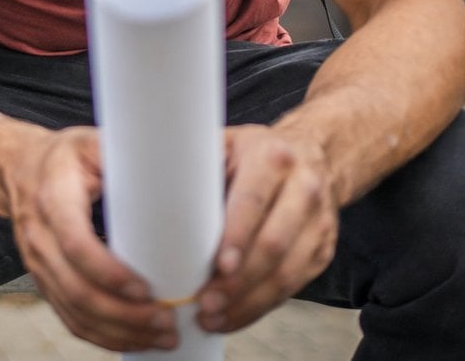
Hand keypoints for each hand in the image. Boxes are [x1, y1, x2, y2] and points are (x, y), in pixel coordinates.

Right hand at [5, 127, 176, 352]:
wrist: (20, 169)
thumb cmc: (65, 156)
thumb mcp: (93, 142)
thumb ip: (128, 158)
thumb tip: (180, 172)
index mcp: (52, 195)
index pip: (74, 243)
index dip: (108, 272)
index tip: (146, 288)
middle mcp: (39, 234)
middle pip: (75, 288)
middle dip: (123, 314)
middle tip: (166, 321)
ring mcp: (37, 262)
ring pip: (73, 310)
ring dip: (118, 331)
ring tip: (161, 336)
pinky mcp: (44, 280)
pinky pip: (69, 317)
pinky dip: (102, 336)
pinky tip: (133, 340)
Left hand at [196, 124, 339, 332]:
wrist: (312, 157)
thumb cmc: (252, 155)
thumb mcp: (223, 145)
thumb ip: (193, 168)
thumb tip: (142, 193)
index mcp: (272, 159)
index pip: (254, 202)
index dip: (236, 237)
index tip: (217, 266)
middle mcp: (303, 189)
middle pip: (273, 244)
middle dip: (238, 281)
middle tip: (206, 303)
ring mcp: (318, 223)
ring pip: (287, 272)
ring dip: (248, 302)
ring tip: (214, 317)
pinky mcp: (322, 251)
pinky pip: (293, 285)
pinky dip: (261, 306)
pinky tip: (235, 316)